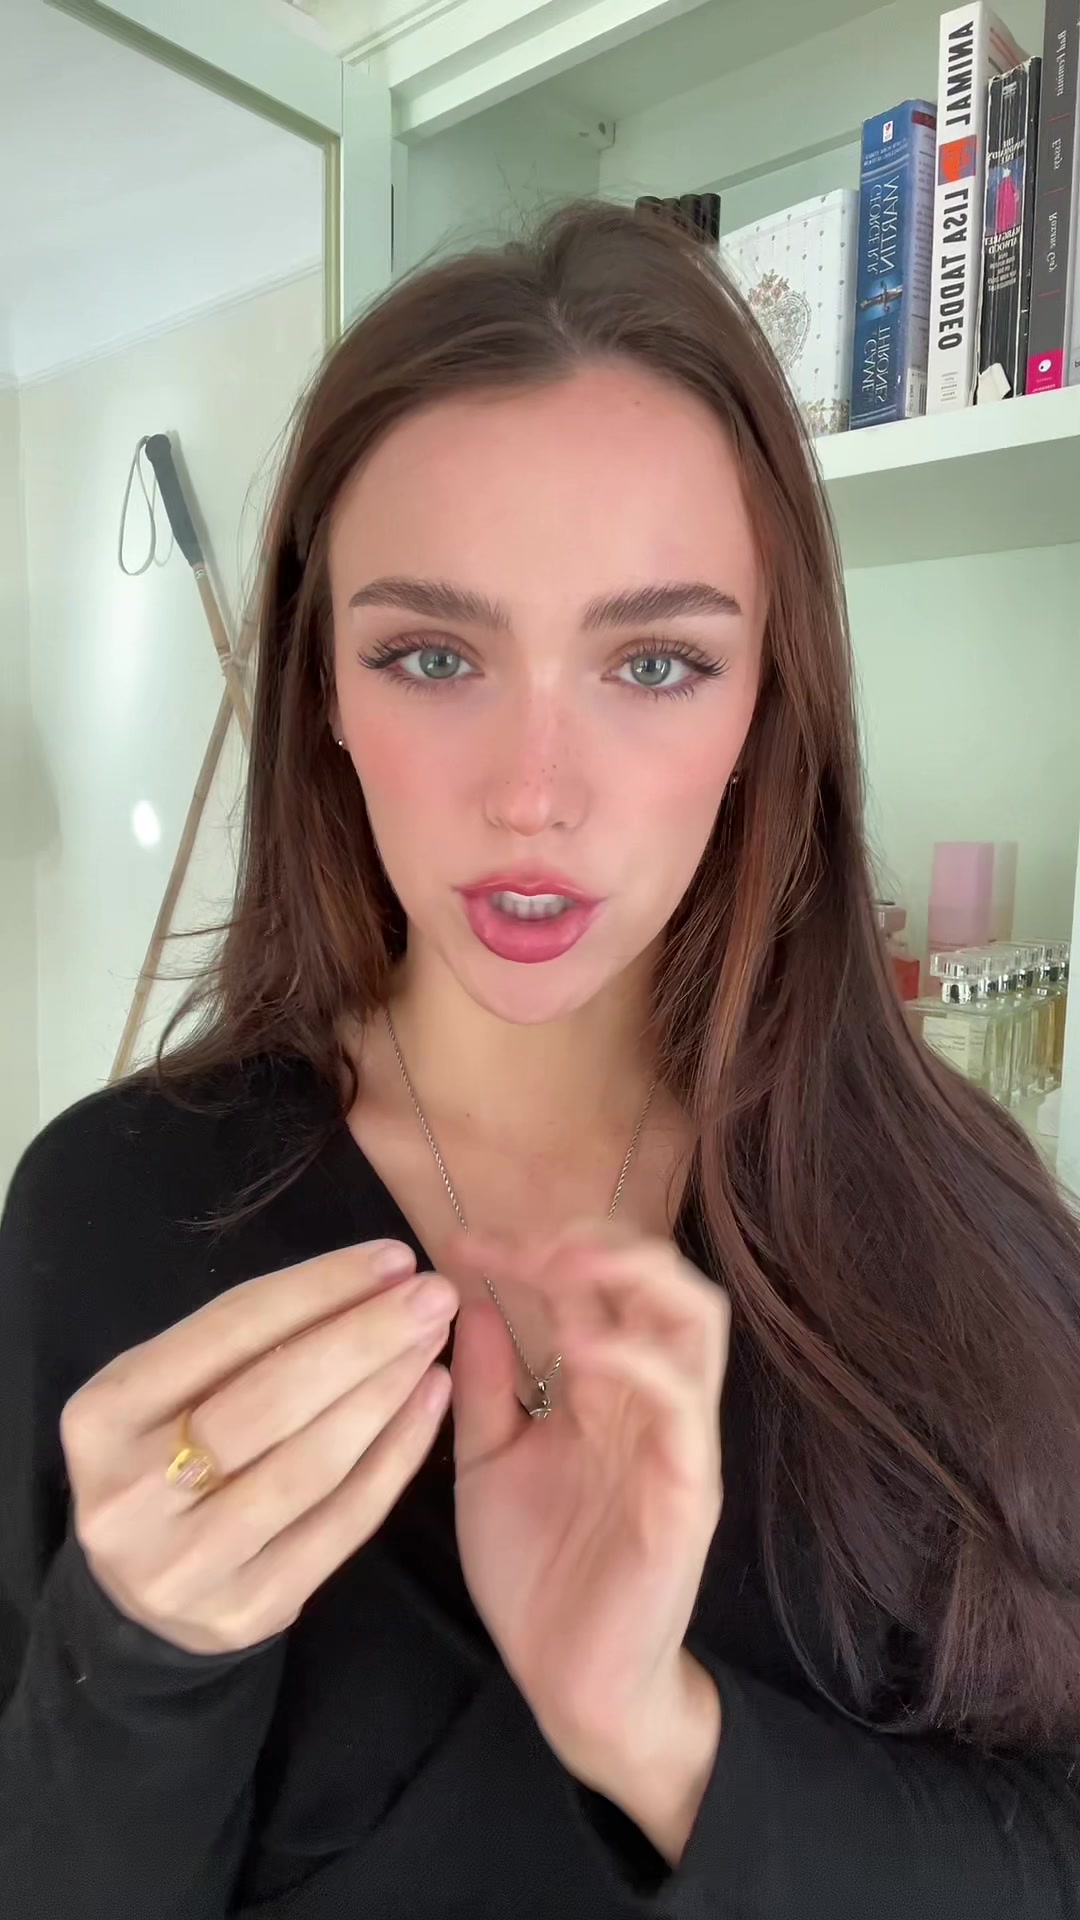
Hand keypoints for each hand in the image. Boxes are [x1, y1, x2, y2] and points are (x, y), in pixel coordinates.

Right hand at [61, 1240, 456, 1653]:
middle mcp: (131, 1494)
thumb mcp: (168, 1390)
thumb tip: (368, 1280)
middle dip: (365, 1337)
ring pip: (312, 1462)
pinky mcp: (246, 1609)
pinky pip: (342, 1522)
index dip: (318, 1288)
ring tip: (435, 1342)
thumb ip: (244, 1342)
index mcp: (103, 1415)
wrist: (140, 1598)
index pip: (226, 1332)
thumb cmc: (164, 1458)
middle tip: (433, 1295)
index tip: (392, 1258)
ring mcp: (188, 1562)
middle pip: (272, 1397)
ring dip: (387, 1391)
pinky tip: (431, 1403)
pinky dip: (396, 1456)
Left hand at [450, 1225, 727, 1794]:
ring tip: (561, 1266)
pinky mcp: (687, 1486)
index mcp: (602, 1388)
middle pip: (659, 1280)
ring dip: (631, 1276)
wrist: (569, 1683)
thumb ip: (485, 1385)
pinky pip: (681, 1402)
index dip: (530, 1249)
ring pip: (693, 1321)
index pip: (589, 1288)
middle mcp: (647, 1397)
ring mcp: (675, 1437)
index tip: (460, 1241)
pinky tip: (580, 1349)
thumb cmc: (537, 1571)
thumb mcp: (487, 1461)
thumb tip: (467, 1296)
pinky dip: (636, 1359)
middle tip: (525, 1242)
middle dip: (595, 1240)